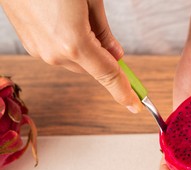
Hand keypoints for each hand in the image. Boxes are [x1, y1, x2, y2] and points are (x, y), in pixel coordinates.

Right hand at [0, 0, 141, 112]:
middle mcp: (54, 54)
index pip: (108, 76)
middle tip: (106, 40)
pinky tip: (64, 20)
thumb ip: (104, 32)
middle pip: (92, 68)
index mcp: (74, 44)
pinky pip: (59, 53)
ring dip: (85, 50)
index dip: (125, 92)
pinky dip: (69, 44)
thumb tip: (115, 54)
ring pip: (75, 61)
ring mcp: (38, 50)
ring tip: (76, 17)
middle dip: (103, 58)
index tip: (136, 105)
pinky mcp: (29, 43)